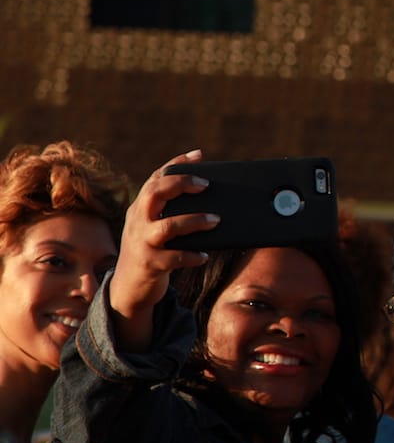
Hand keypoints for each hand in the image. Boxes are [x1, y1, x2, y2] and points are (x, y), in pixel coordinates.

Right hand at [108, 149, 219, 351]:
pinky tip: (204, 256)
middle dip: (181, 184)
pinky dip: (192, 255)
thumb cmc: (152, 250)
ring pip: (167, 226)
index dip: (176, 163)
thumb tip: (212, 198)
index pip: (156, 178)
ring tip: (216, 219)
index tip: (198, 155)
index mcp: (141, 208)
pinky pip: (174, 258)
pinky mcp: (150, 264)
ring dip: (194, 221)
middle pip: (155, 193)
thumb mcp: (155, 227)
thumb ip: (173, 212)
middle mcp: (138, 221)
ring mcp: (142, 243)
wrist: (128, 287)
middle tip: (206, 185)